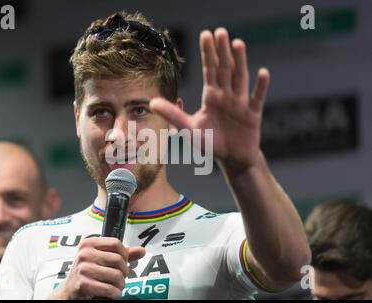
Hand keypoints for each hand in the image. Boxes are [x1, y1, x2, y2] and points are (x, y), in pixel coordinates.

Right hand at [49, 237, 144, 299]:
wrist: (69, 292)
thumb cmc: (86, 274)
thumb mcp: (101, 259)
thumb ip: (121, 254)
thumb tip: (141, 250)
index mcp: (88, 244)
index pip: (116, 243)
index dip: (124, 254)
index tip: (123, 261)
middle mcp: (84, 254)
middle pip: (118, 260)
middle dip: (124, 272)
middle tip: (119, 277)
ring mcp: (83, 269)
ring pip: (116, 275)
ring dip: (120, 285)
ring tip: (115, 286)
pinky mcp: (83, 284)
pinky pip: (110, 289)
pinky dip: (115, 294)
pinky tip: (110, 293)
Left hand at [150, 28, 269, 172]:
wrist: (231, 159)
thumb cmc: (211, 143)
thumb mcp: (189, 128)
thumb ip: (172, 114)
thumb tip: (151, 102)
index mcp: (211, 97)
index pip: (209, 71)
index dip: (207, 54)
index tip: (205, 35)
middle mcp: (226, 96)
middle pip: (224, 70)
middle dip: (222, 52)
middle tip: (221, 31)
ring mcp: (240, 104)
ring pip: (240, 79)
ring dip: (240, 62)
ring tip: (238, 44)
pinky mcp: (252, 116)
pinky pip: (256, 99)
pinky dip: (260, 87)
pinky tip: (262, 73)